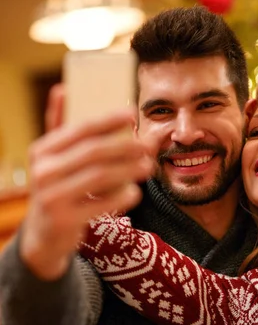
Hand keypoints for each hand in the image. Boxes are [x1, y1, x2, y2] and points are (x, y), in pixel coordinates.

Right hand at [20, 85, 154, 280]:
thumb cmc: (57, 187)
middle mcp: (43, 171)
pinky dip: (121, 196)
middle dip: (126, 147)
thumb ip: (60, 127)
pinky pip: (101, 204)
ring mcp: (52, 197)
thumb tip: (63, 89)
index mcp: (42, 150)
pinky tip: (135, 193)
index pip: (81, 129)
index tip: (133, 114)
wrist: (43, 235)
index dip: (109, 120)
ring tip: (149, 166)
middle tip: (148, 145)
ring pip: (99, 177)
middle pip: (94, 152)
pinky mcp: (65, 219)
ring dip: (129, 169)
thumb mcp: (53, 159)